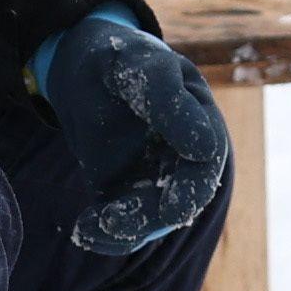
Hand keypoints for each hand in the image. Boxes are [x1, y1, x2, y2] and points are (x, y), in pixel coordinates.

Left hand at [26, 11, 230, 255]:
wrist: (83, 67)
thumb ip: (167, 98)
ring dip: (126, 229)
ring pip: (151, 218)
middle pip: (181, 199)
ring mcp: (152, 177)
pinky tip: (82, 229)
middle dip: (153, 217)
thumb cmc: (120, 57)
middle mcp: (182, 156)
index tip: (174, 206)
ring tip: (94, 225)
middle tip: (120, 219)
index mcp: (199, 122)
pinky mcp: (122, 192)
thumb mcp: (139, 66)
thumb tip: (207, 148)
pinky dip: (104, 233)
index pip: (206, 163)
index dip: (193, 188)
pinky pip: (122, 222)